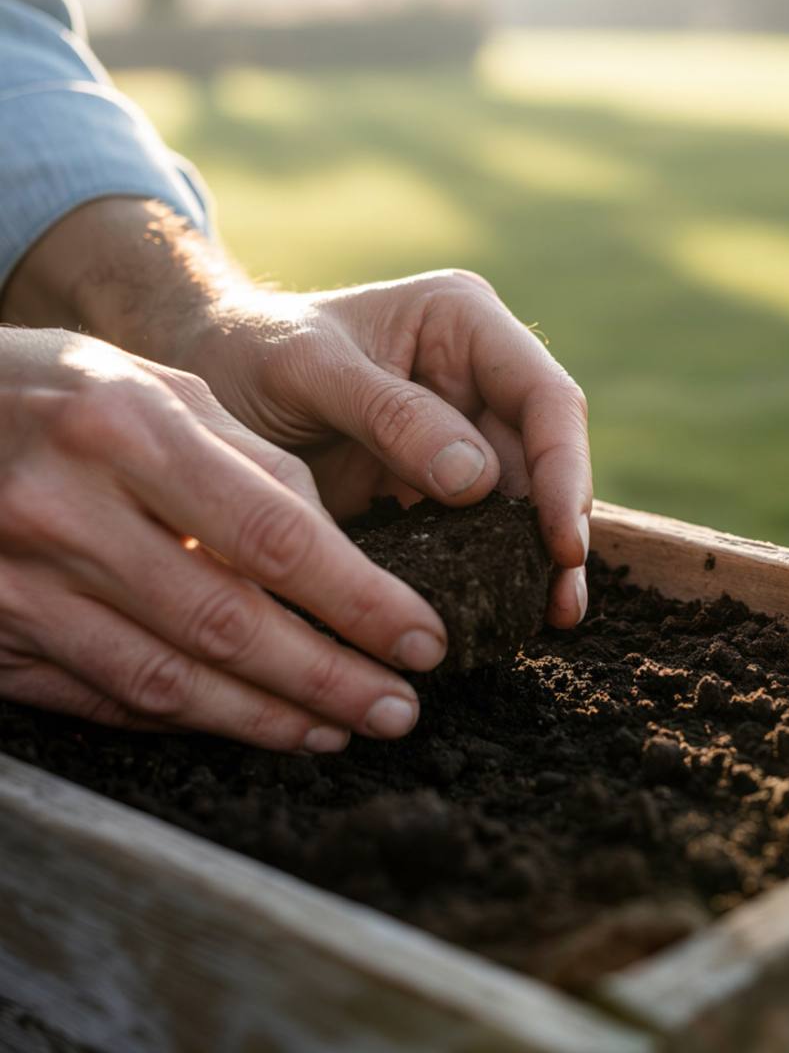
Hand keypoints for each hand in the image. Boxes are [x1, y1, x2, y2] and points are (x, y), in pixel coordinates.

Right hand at [0, 329, 447, 748]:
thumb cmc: (57, 392)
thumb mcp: (155, 387)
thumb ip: (250, 460)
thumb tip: (336, 548)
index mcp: (127, 429)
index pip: (274, 536)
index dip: (359, 601)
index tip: (422, 638)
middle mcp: (69, 510)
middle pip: (228, 623)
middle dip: (328, 678)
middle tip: (400, 708)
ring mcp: (19, 583)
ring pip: (168, 679)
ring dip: (267, 717)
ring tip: (340, 727)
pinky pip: (106, 695)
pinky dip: (187, 718)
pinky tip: (248, 724)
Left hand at [179, 269, 593, 627]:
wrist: (199, 372)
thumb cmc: (247, 350)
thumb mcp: (307, 368)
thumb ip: (390, 414)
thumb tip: (478, 479)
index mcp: (463, 322)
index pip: (543, 395)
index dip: (563, 468)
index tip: (561, 540)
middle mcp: (478, 376)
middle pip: (546, 455)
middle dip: (558, 528)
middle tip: (560, 605)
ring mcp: (461, 433)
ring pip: (522, 501)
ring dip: (537, 560)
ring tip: (549, 620)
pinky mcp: (435, 487)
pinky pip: (478, 531)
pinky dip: (491, 572)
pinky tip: (501, 615)